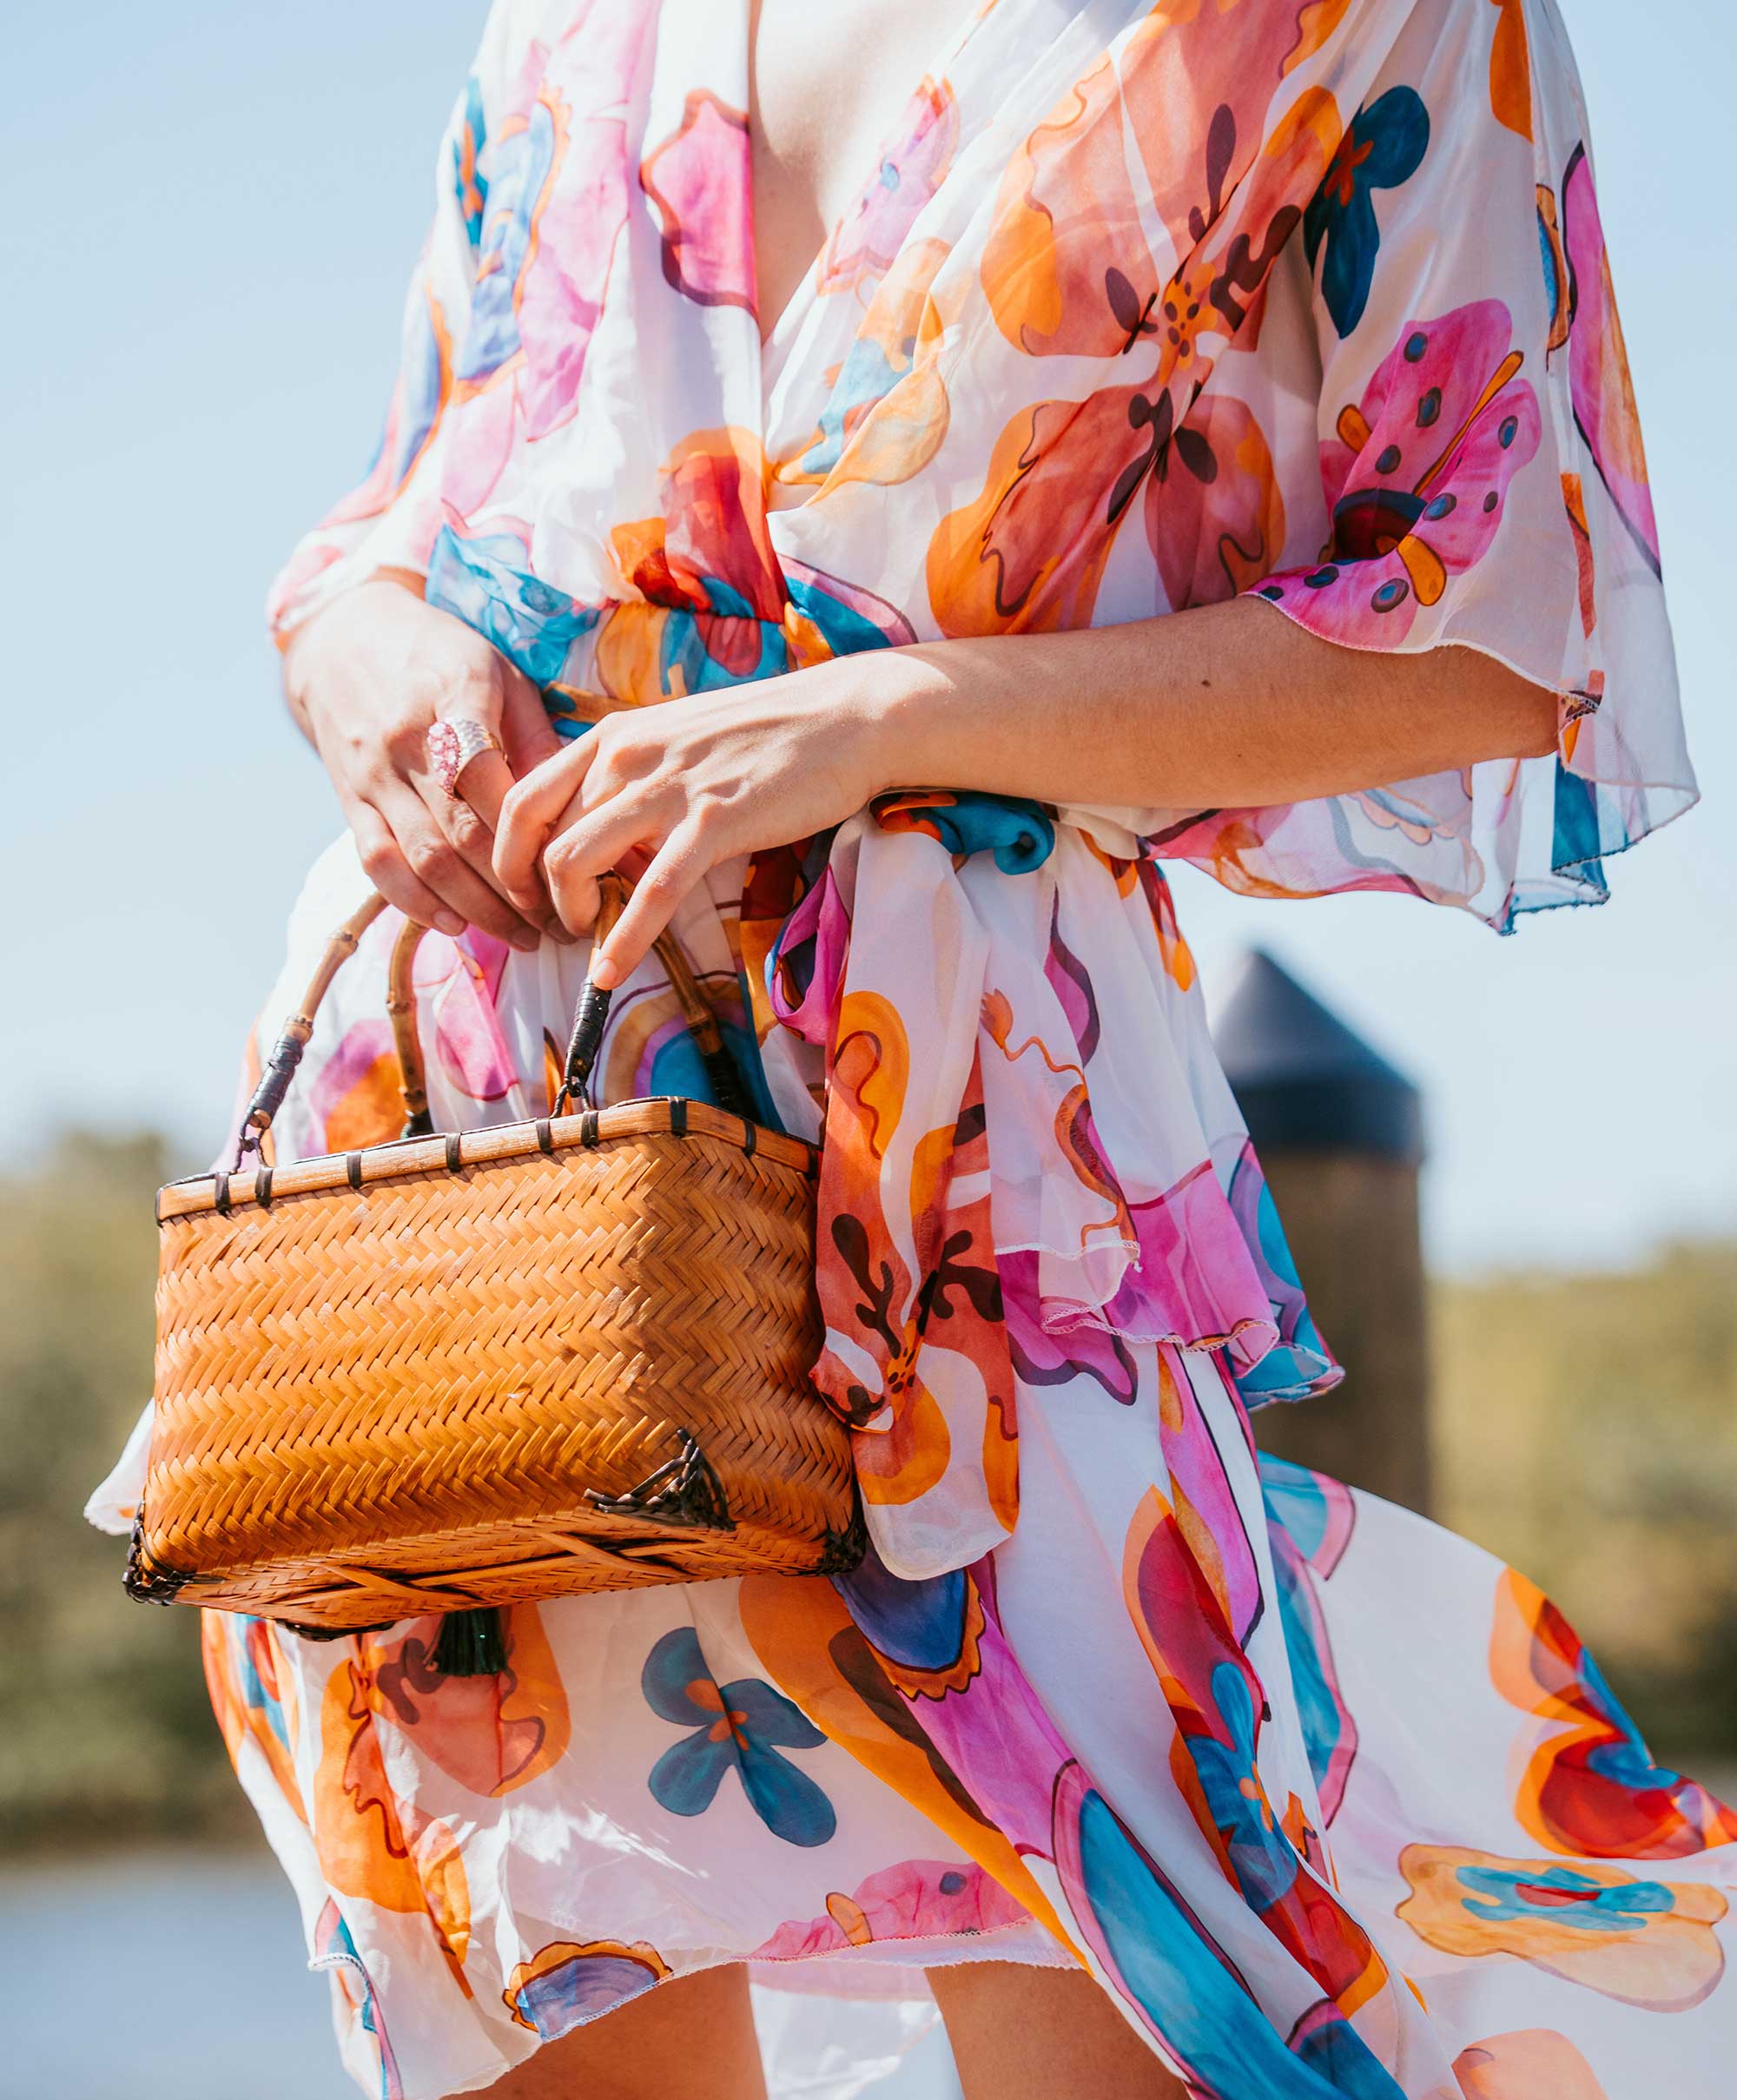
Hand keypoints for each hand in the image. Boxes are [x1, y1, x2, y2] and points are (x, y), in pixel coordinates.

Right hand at [282, 575, 564, 947]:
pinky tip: (458, 927)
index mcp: (455, 693)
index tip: (571, 874)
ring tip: (524, 937)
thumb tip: (579, 811)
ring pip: (423, 857)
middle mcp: (405, 738)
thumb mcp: (501, 675)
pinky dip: (416, 902)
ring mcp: (372, 774)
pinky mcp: (350, 800)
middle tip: (561, 925)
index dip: (529, 837)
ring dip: (476, 908)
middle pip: (461, 831)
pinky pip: (378, 862)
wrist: (342, 641)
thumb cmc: (442, 658)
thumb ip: (537, 740)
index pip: (490, 779)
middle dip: (515, 889)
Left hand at [492, 659, 896, 985]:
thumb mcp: (677, 741)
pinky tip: (609, 973)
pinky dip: (622, 942)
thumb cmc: (766, 734)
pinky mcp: (713, 823)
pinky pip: (651, 893)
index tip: (525, 893)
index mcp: (613, 735)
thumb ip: (632, 780)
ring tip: (584, 941)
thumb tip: (604, 837)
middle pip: (539, 836)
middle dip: (535, 895)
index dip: (508, 855)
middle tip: (556, 926)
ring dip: (568, 913)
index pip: (523, 796)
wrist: (843, 718)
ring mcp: (668, 788)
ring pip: (574, 860)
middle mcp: (626, 756)